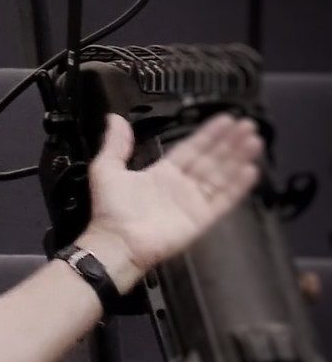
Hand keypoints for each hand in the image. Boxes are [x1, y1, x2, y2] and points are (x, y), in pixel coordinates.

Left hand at [82, 113, 263, 288]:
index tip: (226, 118)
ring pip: (221, 175)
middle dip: (230, 142)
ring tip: (254, 140)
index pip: (191, 148)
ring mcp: (193, 202)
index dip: (209, 134)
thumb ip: (115, 144)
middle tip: (247, 124)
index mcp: (161, 174)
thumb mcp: (107, 169)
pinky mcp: (201, 219)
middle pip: (211, 159)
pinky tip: (251, 169)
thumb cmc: (109, 210)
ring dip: (238, 158)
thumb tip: (113, 118)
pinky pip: (223, 199)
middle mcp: (180, 186)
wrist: (116, 242)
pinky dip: (237, 185)